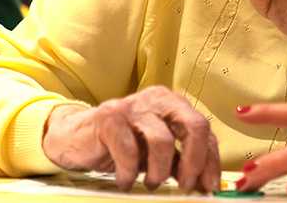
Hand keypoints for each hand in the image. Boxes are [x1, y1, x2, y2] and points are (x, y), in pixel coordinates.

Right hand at [42, 86, 219, 191]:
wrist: (76, 137)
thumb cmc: (121, 145)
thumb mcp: (156, 153)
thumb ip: (180, 162)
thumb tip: (205, 184)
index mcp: (174, 104)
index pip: (204, 130)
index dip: (211, 160)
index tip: (209, 186)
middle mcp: (158, 99)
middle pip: (194, 126)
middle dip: (195, 161)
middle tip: (185, 186)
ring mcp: (134, 106)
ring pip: (162, 141)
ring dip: (160, 171)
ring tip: (152, 183)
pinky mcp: (110, 118)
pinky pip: (129, 151)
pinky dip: (130, 173)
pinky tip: (125, 181)